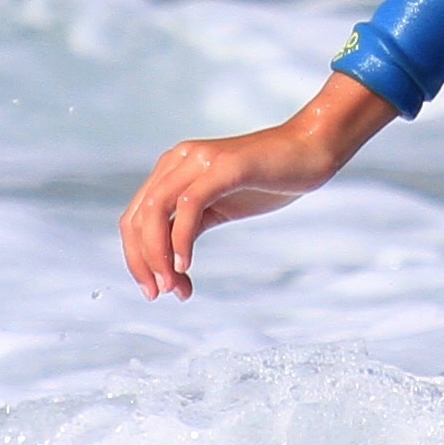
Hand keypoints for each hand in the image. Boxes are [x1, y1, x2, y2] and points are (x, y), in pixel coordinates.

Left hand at [124, 74, 397, 298]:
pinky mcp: (224, 167)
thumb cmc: (267, 180)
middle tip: (159, 294)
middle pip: (136, 217)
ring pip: (155, 211)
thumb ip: (190, 227)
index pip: (134, 217)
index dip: (136, 258)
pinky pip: (189, 205)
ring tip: (172, 287)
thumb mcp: (220, 206)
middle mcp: (178, 160)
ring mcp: (199, 160)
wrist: (310, 150)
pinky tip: (186, 265)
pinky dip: (180, 238)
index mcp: (172, 168)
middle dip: (141, 262)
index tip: (155, 289)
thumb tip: (171, 268)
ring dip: (157, 255)